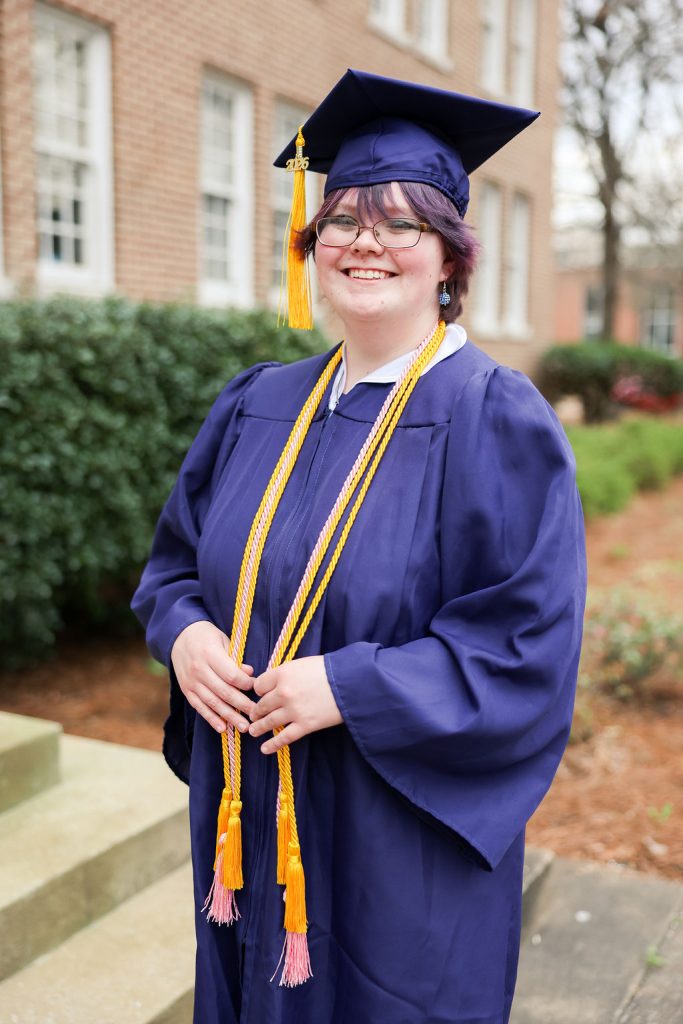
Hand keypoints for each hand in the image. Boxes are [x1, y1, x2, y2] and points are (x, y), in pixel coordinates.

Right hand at [171, 620, 255, 734]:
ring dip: (229, 716)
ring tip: (243, 727)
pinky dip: (211, 718)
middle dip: (242, 705)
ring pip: (213, 703)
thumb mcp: (223, 640)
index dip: (246, 684)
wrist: (179, 636)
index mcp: (210, 655)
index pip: (231, 675)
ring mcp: (191, 682)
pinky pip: (199, 707)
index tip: (257, 688)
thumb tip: (249, 673)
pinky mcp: (186, 690)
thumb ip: (235, 659)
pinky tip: (222, 728)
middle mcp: (199, 670)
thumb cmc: (206, 636)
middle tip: (256, 715)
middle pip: (224, 692)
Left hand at [249, 655, 342, 753]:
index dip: (259, 690)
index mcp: (283, 673)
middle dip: (256, 711)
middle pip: (261, 705)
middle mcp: (284, 692)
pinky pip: (284, 737)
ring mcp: (293, 710)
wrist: (351, 682)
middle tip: (253, 715)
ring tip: (254, 731)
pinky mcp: (305, 725)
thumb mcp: (303, 664)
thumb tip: (276, 683)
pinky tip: (264, 749)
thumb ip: (287, 673)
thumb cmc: (330, 669)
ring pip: (268, 722)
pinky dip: (272, 745)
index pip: (259, 685)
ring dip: (259, 727)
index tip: (261, 695)